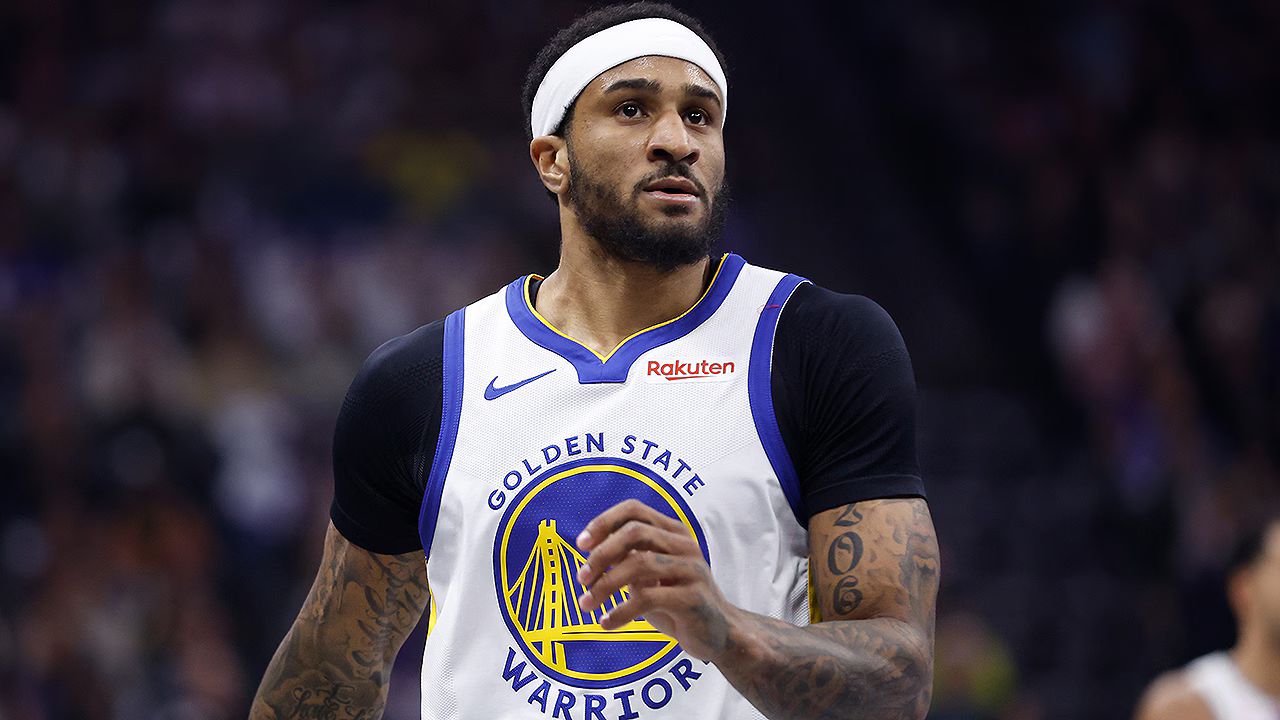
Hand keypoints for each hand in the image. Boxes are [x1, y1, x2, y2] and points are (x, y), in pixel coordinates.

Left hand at [575, 499, 735, 661]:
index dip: (604, 522)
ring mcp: (692, 569)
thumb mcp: (649, 576)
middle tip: (581, 578)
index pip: (634, 510)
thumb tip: (589, 553)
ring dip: (605, 585)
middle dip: (601, 554)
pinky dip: (621, 611)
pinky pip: (648, 598)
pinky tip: (606, 623)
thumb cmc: (675, 602)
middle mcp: (685, 545)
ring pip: (638, 564)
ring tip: (586, 604)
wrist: (716, 634)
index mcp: (673, 532)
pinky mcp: (693, 597)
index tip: (581, 545)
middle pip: (634, 532)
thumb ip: (627, 559)